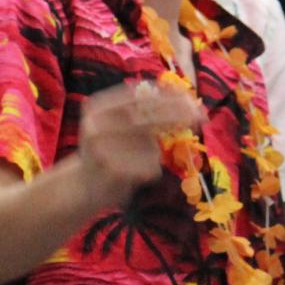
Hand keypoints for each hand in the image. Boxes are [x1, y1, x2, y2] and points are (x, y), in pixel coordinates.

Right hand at [76, 81, 203, 201]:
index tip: (190, 97)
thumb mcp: (117, 124)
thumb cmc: (108, 151)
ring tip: (137, 161)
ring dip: (154, 153)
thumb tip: (183, 99)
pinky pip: (149, 167)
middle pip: (145, 117)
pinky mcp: (112, 172)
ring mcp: (102, 149)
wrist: (83, 188)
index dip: (165, 96)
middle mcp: (95, 125)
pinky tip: (135, 176)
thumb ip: (141, 111)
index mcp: (96, 107)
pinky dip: (151, 171)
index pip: (137, 96)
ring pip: (150, 146)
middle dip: (176, 115)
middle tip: (201, 115)